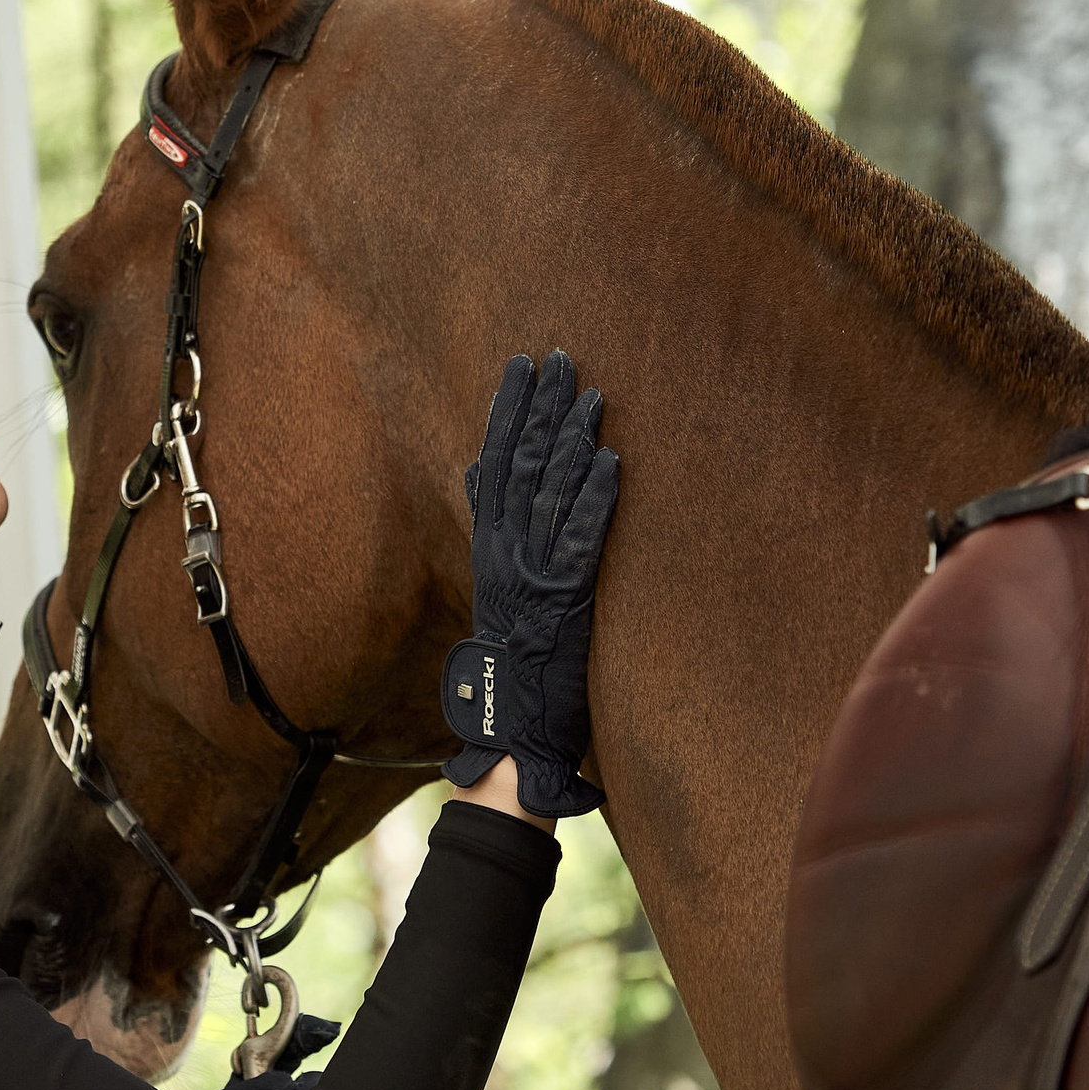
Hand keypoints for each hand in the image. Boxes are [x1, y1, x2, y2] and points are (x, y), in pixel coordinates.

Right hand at [441, 351, 618, 818]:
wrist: (511, 730)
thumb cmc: (514, 663)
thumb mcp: (494, 587)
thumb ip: (488, 529)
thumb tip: (476, 471)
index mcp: (489, 548)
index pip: (493, 462)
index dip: (508, 411)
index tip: (522, 365)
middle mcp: (505, 555)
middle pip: (520, 466)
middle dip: (541, 408)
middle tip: (560, 358)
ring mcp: (533, 577)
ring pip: (549, 495)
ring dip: (572, 442)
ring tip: (591, 395)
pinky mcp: (565, 603)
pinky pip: (580, 542)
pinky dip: (596, 501)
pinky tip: (613, 463)